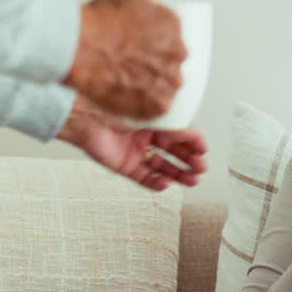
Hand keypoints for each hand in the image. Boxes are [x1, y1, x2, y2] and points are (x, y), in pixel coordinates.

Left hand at [57, 95, 206, 190]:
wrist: (87, 118)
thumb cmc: (116, 108)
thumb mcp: (154, 116)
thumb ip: (176, 128)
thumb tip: (195, 137)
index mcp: (153, 120)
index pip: (180, 133)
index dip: (194, 143)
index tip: (204, 151)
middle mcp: (145, 135)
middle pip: (173, 152)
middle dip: (189, 161)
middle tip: (200, 169)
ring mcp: (135, 151)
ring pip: (161, 166)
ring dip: (177, 174)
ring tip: (191, 181)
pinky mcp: (123, 165)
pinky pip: (143, 177)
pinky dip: (155, 182)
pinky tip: (166, 183)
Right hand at [62, 0, 185, 119]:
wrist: (78, 47)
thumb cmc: (99, 21)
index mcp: (174, 27)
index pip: (174, 38)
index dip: (159, 45)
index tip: (145, 49)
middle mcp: (178, 54)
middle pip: (173, 63)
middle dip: (158, 66)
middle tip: (133, 67)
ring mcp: (169, 81)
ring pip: (167, 87)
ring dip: (153, 87)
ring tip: (129, 83)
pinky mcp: (158, 105)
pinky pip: (156, 109)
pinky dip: (145, 106)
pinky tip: (129, 98)